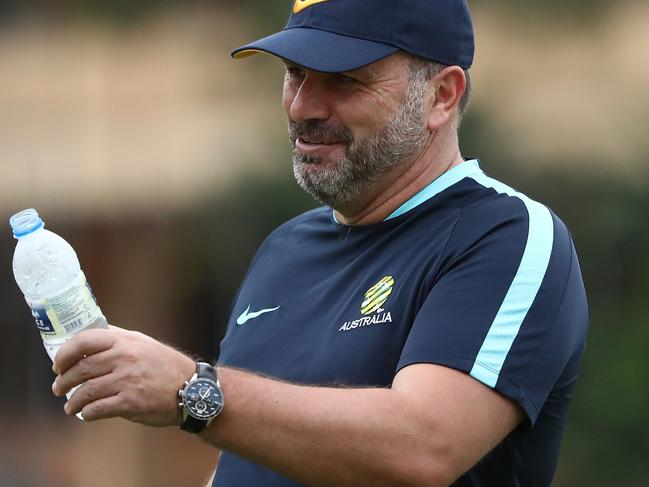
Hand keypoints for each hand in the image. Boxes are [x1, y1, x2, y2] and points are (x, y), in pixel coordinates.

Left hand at [51, 325, 195, 425]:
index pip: (85, 341)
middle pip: (81, 368)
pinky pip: (97, 409)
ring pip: (86, 391)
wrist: (191, 389)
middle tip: (59, 388)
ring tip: (70, 405)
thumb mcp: (143, 343)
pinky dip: (87, 413)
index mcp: (125, 341)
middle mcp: (125, 358)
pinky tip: (86, 414)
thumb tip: (90, 336)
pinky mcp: (130, 402)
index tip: (58, 365)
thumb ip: (118, 339)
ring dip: (73, 401)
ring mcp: (127, 380)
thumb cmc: (165, 365)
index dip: (65, 353)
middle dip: (64, 381)